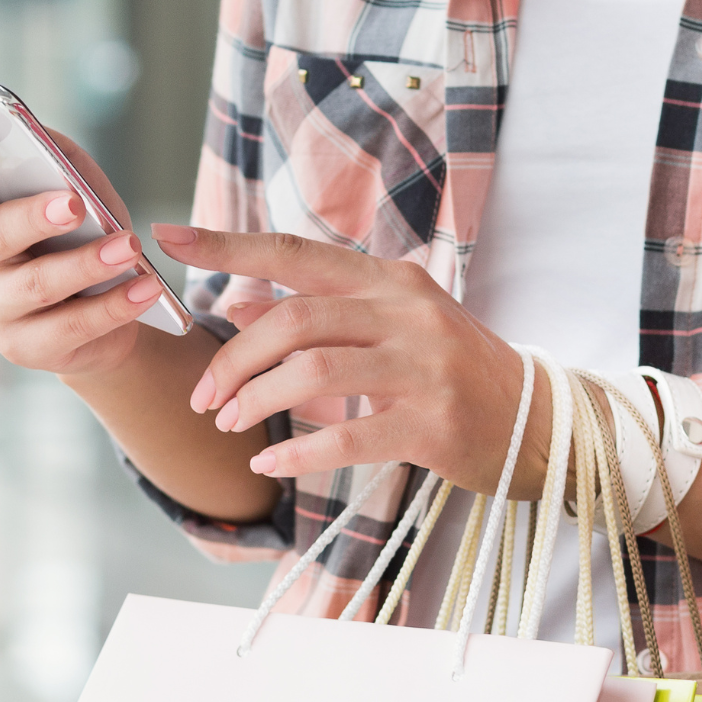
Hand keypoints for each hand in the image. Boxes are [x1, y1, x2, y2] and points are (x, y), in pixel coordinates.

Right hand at [0, 128, 166, 376]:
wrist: (97, 307)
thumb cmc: (73, 233)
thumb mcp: (68, 184)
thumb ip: (54, 156)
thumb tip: (47, 143)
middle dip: (33, 218)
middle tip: (73, 204)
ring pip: (36, 285)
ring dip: (87, 264)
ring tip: (129, 248)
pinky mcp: (23, 347)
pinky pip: (71, 326)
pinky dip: (114, 306)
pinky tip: (145, 289)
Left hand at [151, 225, 548, 494]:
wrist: (536, 422)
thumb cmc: (450, 370)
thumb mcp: (390, 323)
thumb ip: (319, 310)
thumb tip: (238, 302)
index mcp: (388, 280)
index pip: (295, 253)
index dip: (227, 245)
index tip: (165, 239)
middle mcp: (406, 313)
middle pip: (293, 320)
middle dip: (232, 360)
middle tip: (203, 398)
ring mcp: (423, 368)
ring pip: (313, 373)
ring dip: (256, 402)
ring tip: (230, 425)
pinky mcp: (432, 425)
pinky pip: (348, 437)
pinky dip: (297, 452)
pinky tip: (270, 462)